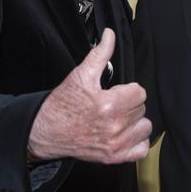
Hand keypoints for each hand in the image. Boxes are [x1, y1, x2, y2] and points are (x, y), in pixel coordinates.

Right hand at [28, 28, 150, 163]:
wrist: (45, 131)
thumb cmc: (62, 104)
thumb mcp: (81, 75)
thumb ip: (100, 54)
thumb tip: (110, 34)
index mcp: (108, 105)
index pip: (139, 92)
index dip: (128, 90)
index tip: (116, 92)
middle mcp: (114, 127)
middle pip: (141, 108)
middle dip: (129, 103)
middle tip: (113, 104)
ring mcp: (115, 145)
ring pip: (145, 127)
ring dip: (135, 121)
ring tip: (119, 118)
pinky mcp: (114, 158)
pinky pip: (141, 149)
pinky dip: (136, 142)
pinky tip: (124, 133)